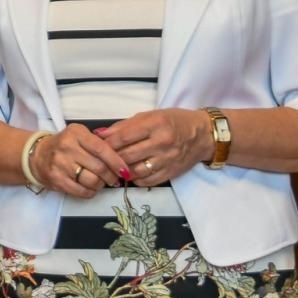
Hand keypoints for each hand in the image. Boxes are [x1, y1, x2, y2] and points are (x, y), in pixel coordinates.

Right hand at [27, 125, 129, 198]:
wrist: (37, 155)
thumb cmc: (65, 145)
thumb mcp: (80, 136)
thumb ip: (99, 144)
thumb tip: (123, 161)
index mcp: (76, 133)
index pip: (102, 149)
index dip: (117, 162)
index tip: (125, 171)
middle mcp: (67, 147)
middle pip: (99, 167)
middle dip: (111, 176)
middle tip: (115, 179)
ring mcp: (60, 164)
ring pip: (92, 181)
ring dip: (101, 185)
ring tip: (100, 182)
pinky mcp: (56, 179)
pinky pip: (81, 191)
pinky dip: (90, 192)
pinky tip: (90, 188)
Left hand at [98, 110, 212, 186]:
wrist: (202, 135)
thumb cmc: (173, 121)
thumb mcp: (149, 116)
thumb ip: (124, 126)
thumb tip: (100, 134)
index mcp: (155, 124)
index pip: (123, 136)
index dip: (106, 142)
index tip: (95, 144)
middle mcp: (162, 143)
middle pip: (127, 155)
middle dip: (110, 158)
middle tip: (100, 158)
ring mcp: (167, 160)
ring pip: (135, 171)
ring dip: (120, 171)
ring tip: (113, 167)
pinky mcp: (171, 173)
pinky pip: (147, 181)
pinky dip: (134, 179)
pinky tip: (129, 173)